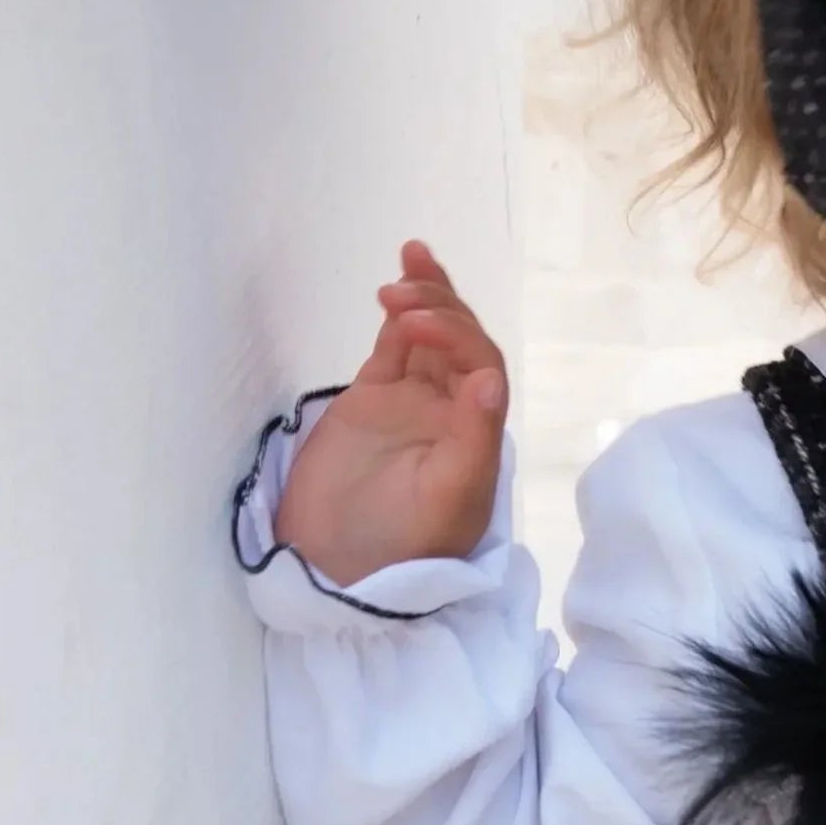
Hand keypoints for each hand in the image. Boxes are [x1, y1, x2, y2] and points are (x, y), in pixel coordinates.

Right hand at [272, 241, 508, 584]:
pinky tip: (396, 286)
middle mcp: (450, 415)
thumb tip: (491, 380)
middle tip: (406, 287)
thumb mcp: (446, 499)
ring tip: (410, 260)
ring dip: (427, 296)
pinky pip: (395, 349)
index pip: (482, 366)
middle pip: (461, 342)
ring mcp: (411, 405)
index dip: (459, 335)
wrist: (334, 564)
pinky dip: (399, 318)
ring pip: (429, 338)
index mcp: (477, 437)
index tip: (421, 323)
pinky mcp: (371, 401)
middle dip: (443, 303)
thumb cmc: (399, 543)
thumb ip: (471, 440)